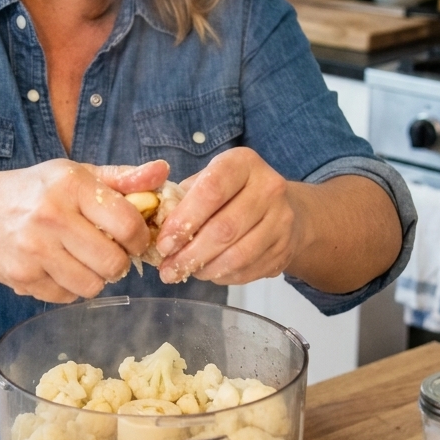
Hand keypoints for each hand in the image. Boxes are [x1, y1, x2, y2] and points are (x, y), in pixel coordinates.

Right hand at [0, 158, 169, 302]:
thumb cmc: (36, 191)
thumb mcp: (77, 175)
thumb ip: (123, 177)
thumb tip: (163, 171)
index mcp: (71, 186)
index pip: (128, 224)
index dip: (139, 238)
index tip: (132, 239)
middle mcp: (51, 216)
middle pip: (113, 263)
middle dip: (119, 263)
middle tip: (109, 253)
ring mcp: (33, 249)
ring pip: (92, 286)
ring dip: (96, 278)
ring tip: (83, 260)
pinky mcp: (21, 276)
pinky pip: (66, 297)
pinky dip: (69, 288)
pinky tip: (58, 268)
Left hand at [154, 148, 302, 286]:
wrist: (284, 207)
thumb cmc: (233, 193)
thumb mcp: (208, 180)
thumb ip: (181, 197)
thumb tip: (154, 226)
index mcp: (243, 163)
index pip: (211, 191)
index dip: (183, 221)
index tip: (163, 244)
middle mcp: (269, 187)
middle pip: (224, 229)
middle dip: (189, 254)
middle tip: (167, 269)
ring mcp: (282, 219)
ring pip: (238, 255)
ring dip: (205, 269)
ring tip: (184, 273)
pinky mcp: (285, 247)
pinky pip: (249, 269)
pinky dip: (223, 276)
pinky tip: (208, 273)